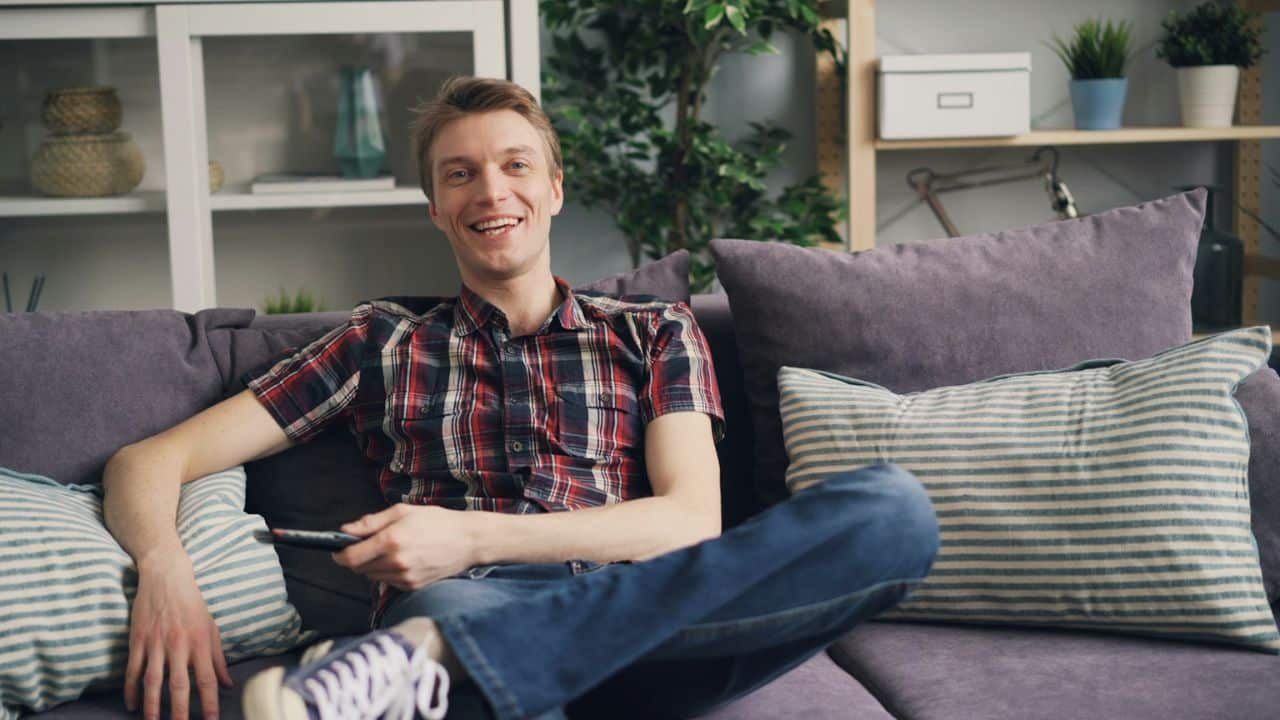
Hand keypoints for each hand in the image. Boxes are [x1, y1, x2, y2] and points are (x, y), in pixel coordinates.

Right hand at [124, 557, 232, 719]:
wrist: (166, 578)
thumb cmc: (193, 604)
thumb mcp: (212, 628)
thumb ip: (218, 659)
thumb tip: (228, 684)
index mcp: (201, 643)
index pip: (208, 680)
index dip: (210, 703)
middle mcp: (180, 645)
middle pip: (179, 685)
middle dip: (181, 711)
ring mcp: (156, 644)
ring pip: (153, 681)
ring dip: (153, 706)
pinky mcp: (138, 640)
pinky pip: (133, 670)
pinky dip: (131, 689)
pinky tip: (132, 705)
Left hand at [334, 504, 476, 589]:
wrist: (468, 541)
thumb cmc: (437, 521)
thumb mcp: (403, 512)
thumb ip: (371, 522)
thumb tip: (345, 530)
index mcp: (390, 540)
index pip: (350, 557)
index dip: (339, 554)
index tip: (338, 550)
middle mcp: (395, 562)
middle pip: (359, 569)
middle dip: (358, 558)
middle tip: (369, 545)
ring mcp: (404, 577)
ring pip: (372, 577)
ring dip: (373, 566)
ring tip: (391, 551)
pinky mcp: (412, 586)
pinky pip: (388, 583)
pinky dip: (388, 573)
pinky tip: (403, 560)